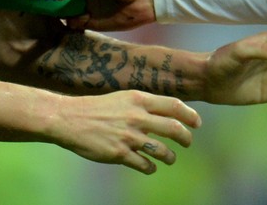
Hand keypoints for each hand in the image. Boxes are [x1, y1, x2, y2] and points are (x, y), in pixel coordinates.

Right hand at [48, 90, 199, 174]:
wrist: (68, 118)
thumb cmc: (96, 108)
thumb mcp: (122, 98)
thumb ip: (144, 104)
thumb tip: (167, 112)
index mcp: (138, 100)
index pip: (174, 106)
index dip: (190, 116)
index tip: (197, 123)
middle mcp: (137, 117)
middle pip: (174, 129)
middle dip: (186, 139)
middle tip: (187, 143)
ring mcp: (128, 136)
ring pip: (162, 151)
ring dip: (170, 157)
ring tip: (170, 158)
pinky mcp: (119, 153)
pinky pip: (144, 165)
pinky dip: (151, 168)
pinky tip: (150, 167)